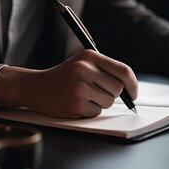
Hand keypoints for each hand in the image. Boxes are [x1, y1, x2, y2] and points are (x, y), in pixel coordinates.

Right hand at [0, 50, 137, 117]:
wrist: (35, 86)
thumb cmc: (63, 76)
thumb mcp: (82, 63)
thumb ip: (105, 70)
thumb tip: (130, 89)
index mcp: (89, 56)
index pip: (123, 71)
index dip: (133, 84)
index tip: (133, 93)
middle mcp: (85, 69)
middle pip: (118, 89)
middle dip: (112, 94)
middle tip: (97, 92)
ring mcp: (79, 87)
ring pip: (108, 102)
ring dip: (100, 103)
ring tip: (83, 96)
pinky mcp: (75, 104)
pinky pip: (95, 112)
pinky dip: (89, 110)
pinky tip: (76, 102)